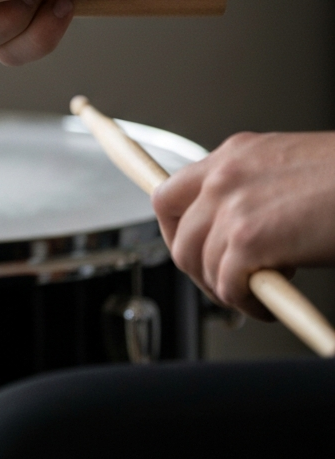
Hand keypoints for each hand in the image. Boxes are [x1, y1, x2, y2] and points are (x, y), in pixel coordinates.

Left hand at [153, 132, 334, 318]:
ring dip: (222, 287)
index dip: (174, 228)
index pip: (171, 191)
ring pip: (196, 262)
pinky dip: (244, 303)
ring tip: (255, 293)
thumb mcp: (288, 172)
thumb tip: (235, 232)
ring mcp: (233, 206)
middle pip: (174, 231)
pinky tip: (267, 304)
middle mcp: (224, 175)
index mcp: (234, 154)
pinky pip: (226, 284)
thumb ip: (254, 192)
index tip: (187, 248)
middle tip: (222, 281)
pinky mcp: (250, 239)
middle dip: (194, 266)